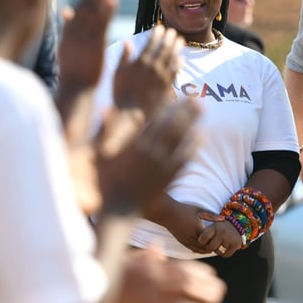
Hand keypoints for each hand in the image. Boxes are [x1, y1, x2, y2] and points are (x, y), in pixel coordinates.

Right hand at [57, 0, 115, 91]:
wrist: (74, 91)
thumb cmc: (73, 72)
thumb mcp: (67, 47)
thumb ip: (68, 27)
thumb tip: (66, 10)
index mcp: (69, 33)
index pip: (79, 9)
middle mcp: (75, 32)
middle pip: (85, 6)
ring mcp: (83, 38)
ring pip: (91, 11)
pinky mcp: (93, 46)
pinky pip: (100, 26)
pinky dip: (105, 12)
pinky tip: (113, 0)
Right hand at [94, 97, 199, 213]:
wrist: (118, 211)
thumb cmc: (105, 182)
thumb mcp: (99, 154)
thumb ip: (104, 130)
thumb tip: (104, 107)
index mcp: (133, 145)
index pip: (152, 119)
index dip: (166, 104)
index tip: (174, 91)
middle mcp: (150, 153)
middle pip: (172, 127)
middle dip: (185, 110)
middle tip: (197, 97)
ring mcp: (161, 166)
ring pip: (181, 140)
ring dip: (193, 123)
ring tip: (203, 110)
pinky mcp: (168, 179)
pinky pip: (184, 159)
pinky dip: (193, 147)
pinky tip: (201, 137)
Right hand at [111, 246, 226, 302]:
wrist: (96, 286)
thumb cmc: (111, 274)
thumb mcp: (131, 258)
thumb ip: (148, 254)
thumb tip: (157, 247)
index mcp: (156, 262)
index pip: (185, 264)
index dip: (201, 271)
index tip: (210, 276)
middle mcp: (161, 272)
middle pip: (194, 276)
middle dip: (209, 283)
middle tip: (219, 290)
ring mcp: (160, 288)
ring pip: (194, 289)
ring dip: (208, 295)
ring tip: (215, 300)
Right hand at [112, 24, 182, 115]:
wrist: (130, 113)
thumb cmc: (120, 93)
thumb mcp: (118, 73)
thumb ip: (124, 57)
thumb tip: (128, 41)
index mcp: (140, 62)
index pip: (151, 43)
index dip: (157, 34)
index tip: (160, 28)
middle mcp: (153, 67)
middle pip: (164, 48)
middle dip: (169, 38)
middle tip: (173, 31)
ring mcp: (161, 77)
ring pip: (172, 58)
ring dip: (177, 47)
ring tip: (180, 40)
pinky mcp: (166, 87)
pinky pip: (175, 72)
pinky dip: (178, 64)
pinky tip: (181, 58)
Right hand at [146, 199, 221, 253]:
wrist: (168, 213)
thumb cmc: (184, 210)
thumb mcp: (199, 210)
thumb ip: (212, 216)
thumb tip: (224, 219)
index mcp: (199, 230)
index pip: (211, 241)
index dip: (217, 242)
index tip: (222, 240)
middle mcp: (193, 238)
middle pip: (206, 248)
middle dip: (212, 247)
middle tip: (219, 245)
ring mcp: (186, 241)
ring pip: (199, 250)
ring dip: (205, 250)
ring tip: (212, 247)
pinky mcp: (182, 242)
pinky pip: (192, 249)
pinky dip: (198, 250)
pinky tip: (202, 247)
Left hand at [196, 214, 245, 257]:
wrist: (237, 224)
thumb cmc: (220, 226)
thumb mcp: (211, 225)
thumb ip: (202, 235)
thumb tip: (192, 250)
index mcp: (214, 227)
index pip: (203, 239)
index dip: (201, 242)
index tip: (202, 241)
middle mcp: (222, 233)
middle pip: (210, 247)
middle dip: (209, 247)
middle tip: (210, 244)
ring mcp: (229, 239)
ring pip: (218, 252)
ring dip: (216, 250)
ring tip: (218, 244)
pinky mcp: (235, 244)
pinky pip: (225, 255)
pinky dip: (224, 253)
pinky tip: (224, 247)